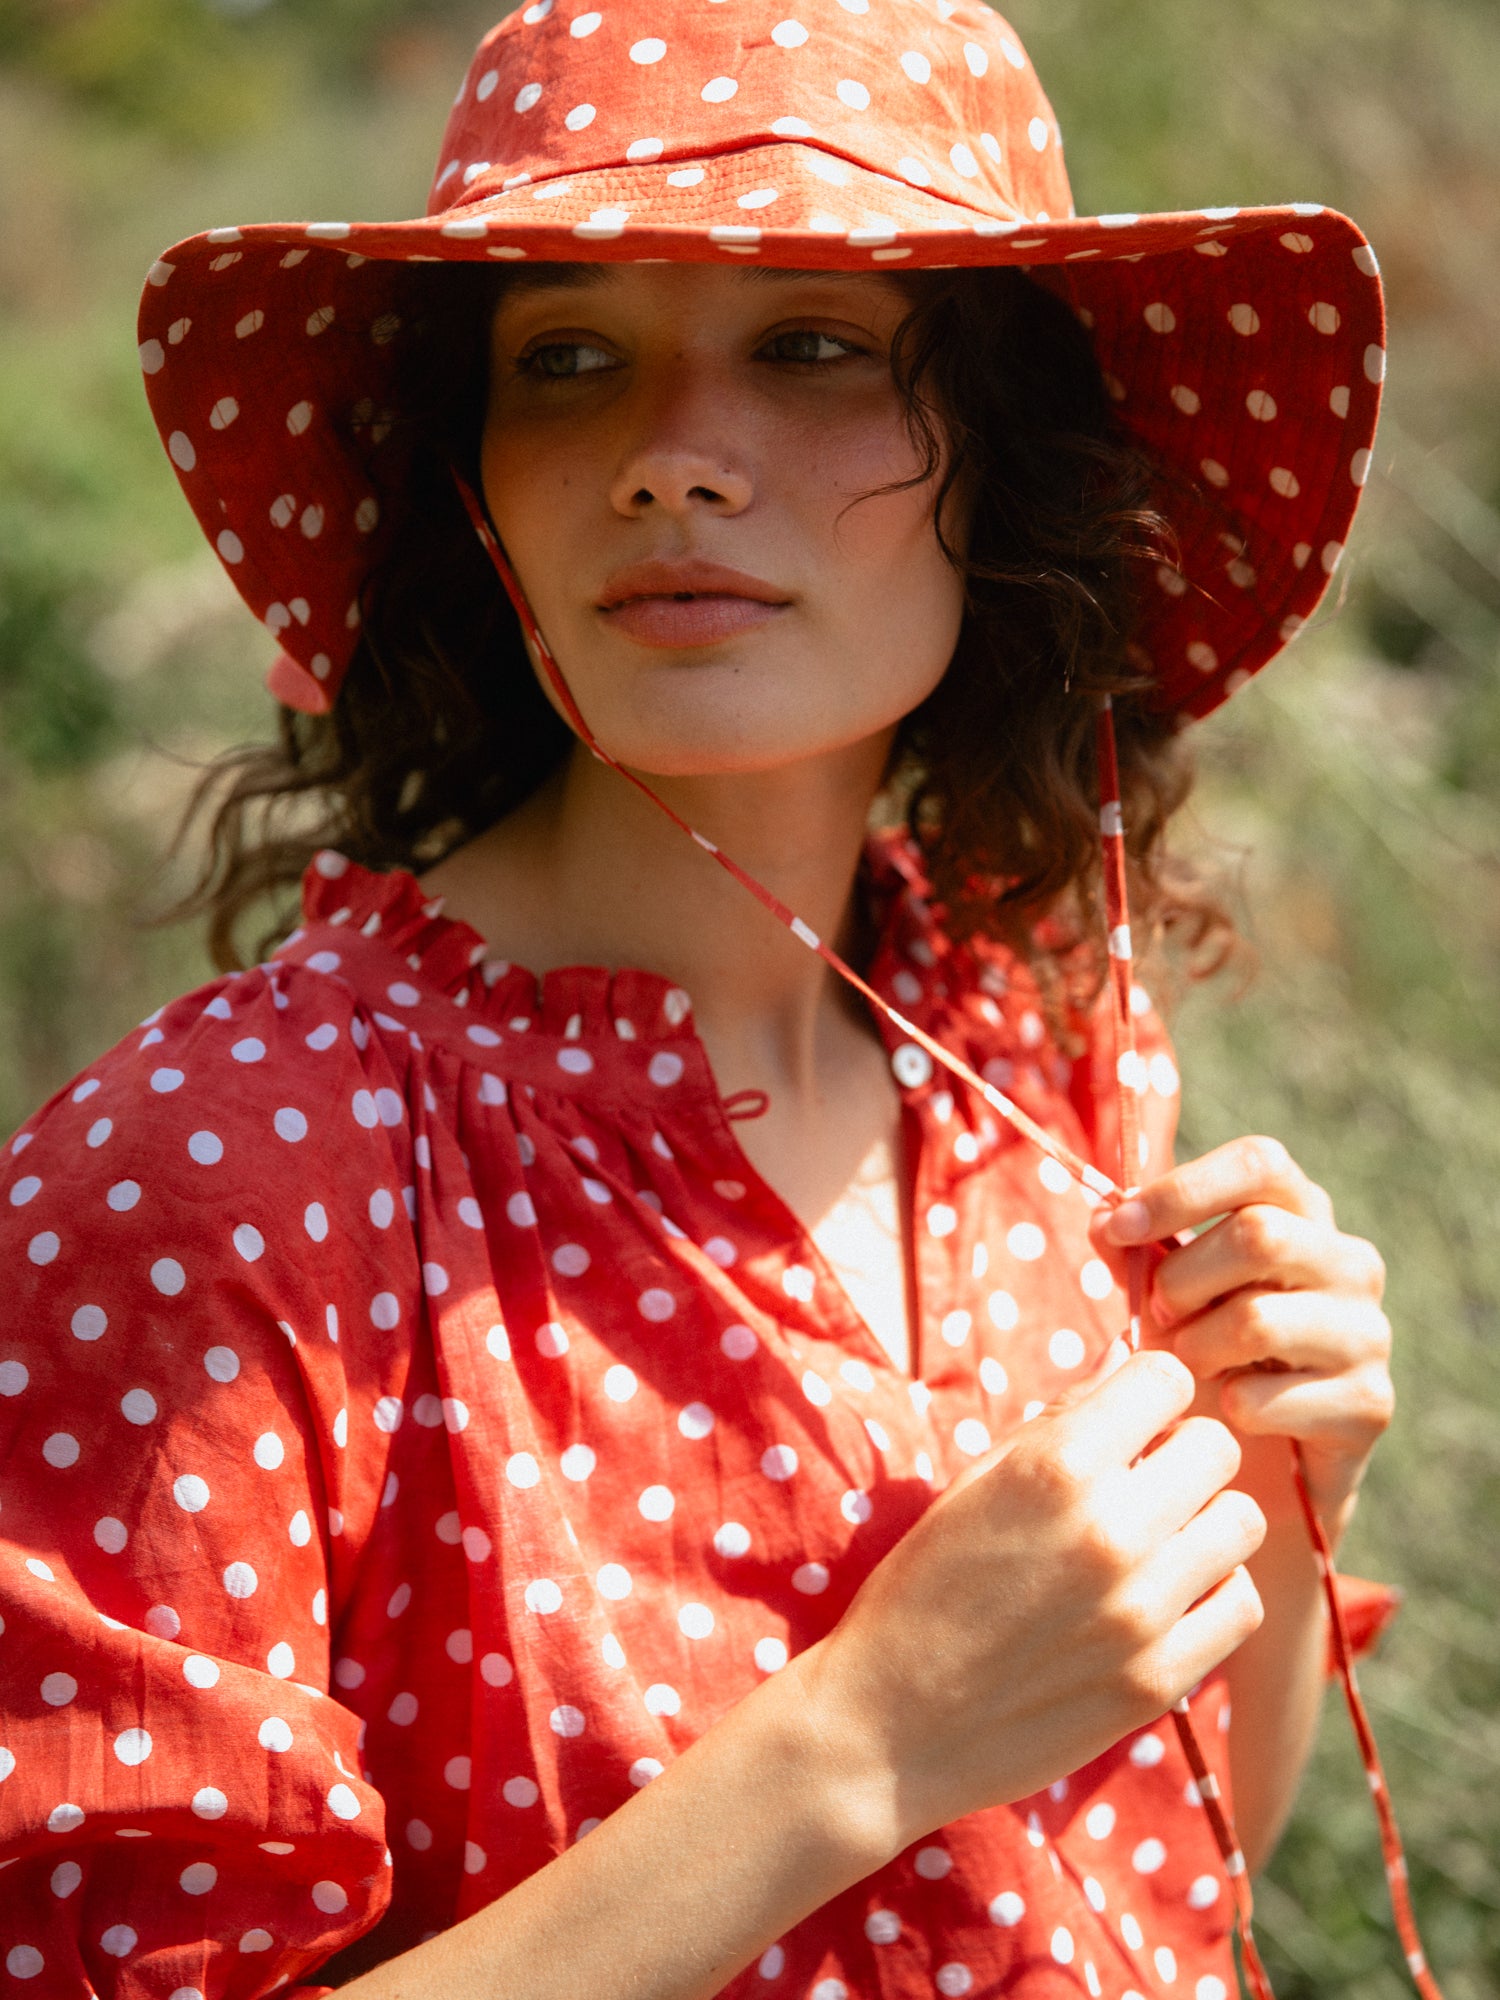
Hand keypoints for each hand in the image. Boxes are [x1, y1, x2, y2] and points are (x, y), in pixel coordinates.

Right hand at [806, 1350, 1264, 1844]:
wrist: (892, 1723)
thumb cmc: (925, 1584)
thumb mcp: (975, 1481)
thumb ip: (1060, 1418)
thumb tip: (1127, 1359)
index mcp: (1056, 1467)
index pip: (1168, 1378)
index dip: (1149, 1391)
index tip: (1128, 1419)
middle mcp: (1110, 1530)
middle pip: (1217, 1447)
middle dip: (1181, 1452)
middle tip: (1141, 1482)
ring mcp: (1143, 1611)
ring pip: (1241, 1523)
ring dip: (1203, 1522)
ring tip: (1154, 1543)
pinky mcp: (1161, 1680)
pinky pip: (1240, 1604)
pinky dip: (1212, 1594)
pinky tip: (1165, 1599)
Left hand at [1092, 1136, 1392, 1540]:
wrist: (1265, 1456)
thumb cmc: (1212, 1348)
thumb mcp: (1168, 1287)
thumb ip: (1136, 1247)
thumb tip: (1104, 1218)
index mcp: (1303, 1213)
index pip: (1258, 1163)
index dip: (1181, 1190)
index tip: (1119, 1227)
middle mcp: (1351, 1262)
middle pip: (1258, 1235)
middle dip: (1182, 1279)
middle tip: (1158, 1315)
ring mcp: (1368, 1333)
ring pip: (1258, 1319)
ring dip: (1197, 1347)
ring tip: (1191, 1364)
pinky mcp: (1368, 1405)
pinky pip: (1266, 1397)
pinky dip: (1226, 1408)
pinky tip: (1231, 1413)